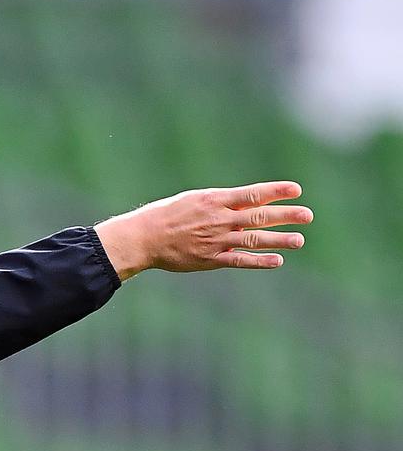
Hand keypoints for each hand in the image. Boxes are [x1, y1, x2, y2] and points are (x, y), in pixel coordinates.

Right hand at [94, 181, 311, 280]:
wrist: (143, 238)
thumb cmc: (165, 215)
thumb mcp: (193, 200)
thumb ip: (221, 203)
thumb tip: (248, 202)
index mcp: (214, 201)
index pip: (252, 194)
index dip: (276, 191)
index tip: (296, 190)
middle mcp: (219, 220)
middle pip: (260, 216)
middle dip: (286, 215)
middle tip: (307, 215)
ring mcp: (216, 240)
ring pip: (254, 239)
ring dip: (279, 239)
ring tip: (299, 240)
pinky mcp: (210, 259)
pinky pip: (240, 260)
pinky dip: (259, 261)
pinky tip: (277, 261)